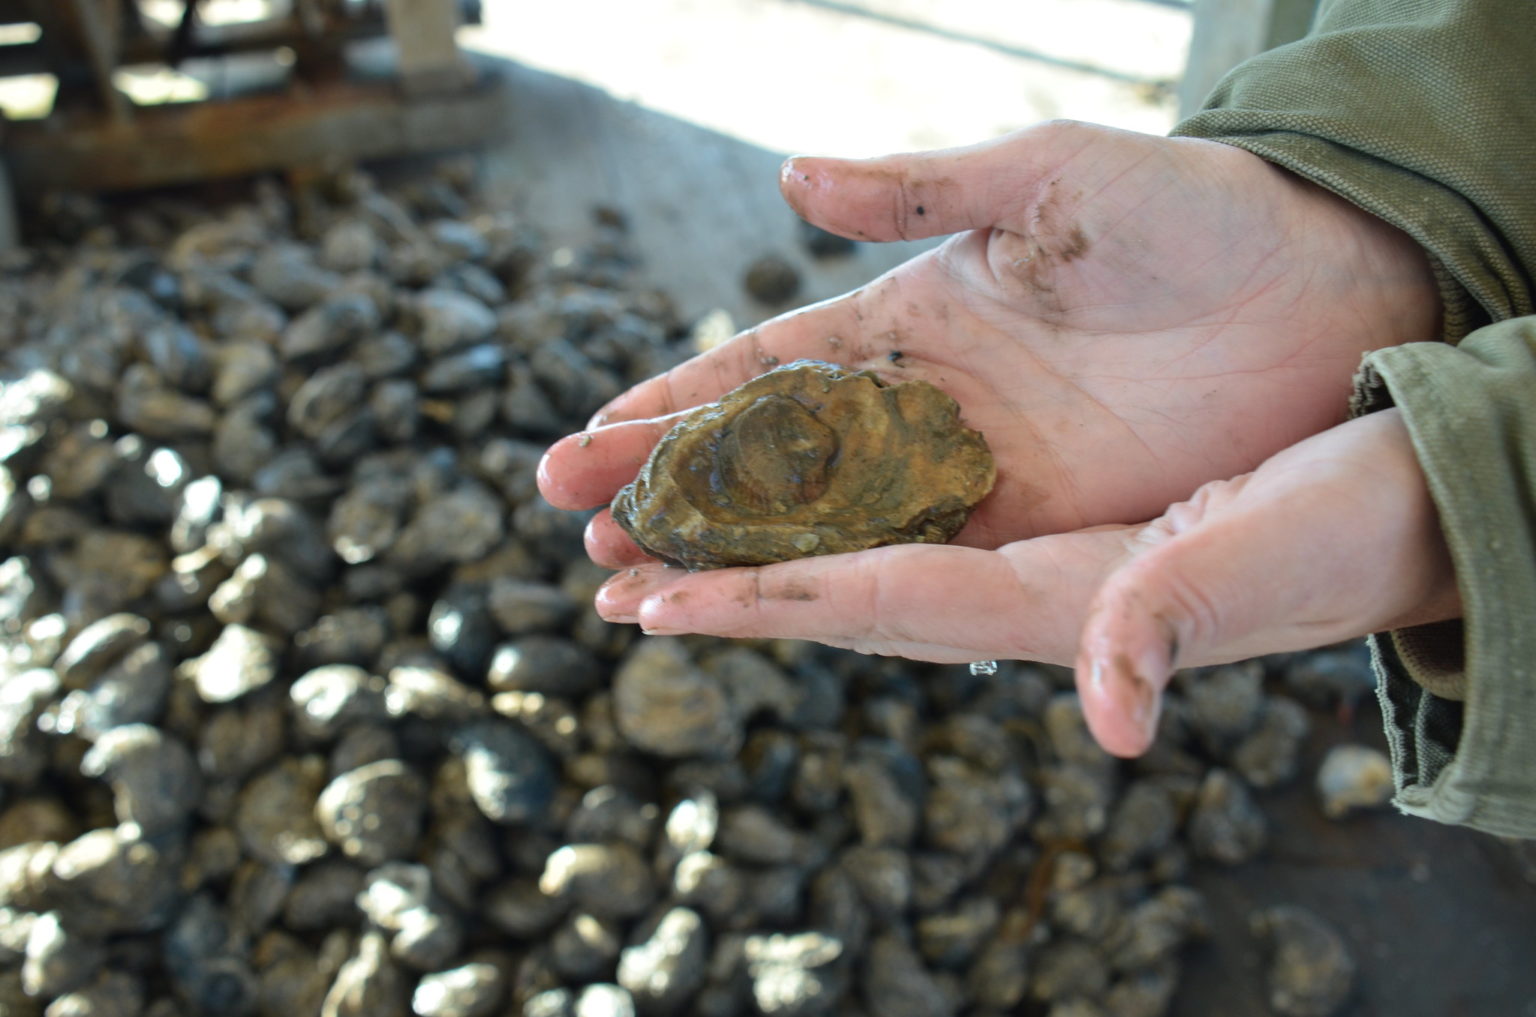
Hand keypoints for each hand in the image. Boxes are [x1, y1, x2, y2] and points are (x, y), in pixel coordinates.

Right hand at [540, 120, 1438, 562]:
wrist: (1324, 288)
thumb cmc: (1190, 211)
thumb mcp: (1049, 178)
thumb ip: (920, 191)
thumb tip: (785, 176)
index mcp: (911, 317)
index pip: (766, 370)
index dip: (674, 407)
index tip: (585, 443)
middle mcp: (925, 408)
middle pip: (771, 464)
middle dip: (669, 495)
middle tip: (571, 533)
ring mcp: (975, 478)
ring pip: (826, 530)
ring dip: (728, 559)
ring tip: (627, 591)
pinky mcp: (1039, 533)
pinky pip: (920, 567)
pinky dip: (836, 591)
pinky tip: (760, 611)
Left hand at [590, 408, 1460, 754]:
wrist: (1385, 502)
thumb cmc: (1344, 529)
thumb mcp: (1269, 555)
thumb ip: (1180, 618)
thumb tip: (1113, 716)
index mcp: (1058, 603)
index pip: (884, 603)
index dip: (771, 602)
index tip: (660, 598)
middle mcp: (1022, 588)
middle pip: (843, 588)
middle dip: (727, 586)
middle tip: (608, 581)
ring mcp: (1029, 551)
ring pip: (866, 547)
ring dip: (761, 547)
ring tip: (656, 540)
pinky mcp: (1046, 511)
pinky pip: (918, 504)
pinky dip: (838, 497)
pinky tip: (785, 487)